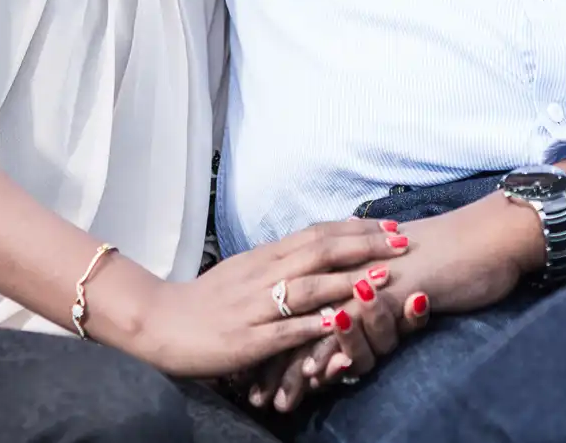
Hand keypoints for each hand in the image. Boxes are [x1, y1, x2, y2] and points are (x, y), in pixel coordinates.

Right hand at [115, 220, 414, 379]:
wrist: (160, 322)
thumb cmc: (207, 299)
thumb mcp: (246, 270)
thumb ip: (282, 261)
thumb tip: (319, 248)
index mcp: (265, 257)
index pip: (318, 233)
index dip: (358, 229)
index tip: (392, 226)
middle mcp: (263, 275)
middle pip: (321, 252)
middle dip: (366, 246)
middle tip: (404, 243)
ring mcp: (254, 307)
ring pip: (307, 288)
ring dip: (349, 281)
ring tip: (384, 277)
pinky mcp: (245, 340)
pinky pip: (282, 331)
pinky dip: (311, 326)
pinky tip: (338, 324)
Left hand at [255, 201, 534, 412]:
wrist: (487, 236)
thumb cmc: (450, 252)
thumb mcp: (403, 269)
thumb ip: (377, 283)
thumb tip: (359, 296)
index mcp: (351, 264)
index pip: (303, 301)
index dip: (279, 335)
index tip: (257, 368)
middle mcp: (352, 271)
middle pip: (300, 318)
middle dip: (275, 360)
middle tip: (254, 395)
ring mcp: (370, 281)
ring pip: (320, 329)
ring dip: (296, 368)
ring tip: (276, 401)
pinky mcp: (391, 294)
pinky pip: (356, 329)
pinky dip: (333, 355)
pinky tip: (318, 378)